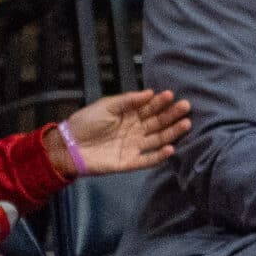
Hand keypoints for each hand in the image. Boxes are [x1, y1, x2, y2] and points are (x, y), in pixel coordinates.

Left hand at [62, 89, 191, 174]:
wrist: (69, 145)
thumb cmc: (86, 122)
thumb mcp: (107, 106)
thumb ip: (128, 100)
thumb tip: (150, 92)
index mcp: (130, 115)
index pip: (150, 107)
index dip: (160, 102)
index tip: (171, 95)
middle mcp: (136, 130)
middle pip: (158, 122)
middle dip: (172, 115)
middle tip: (186, 107)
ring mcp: (134, 147)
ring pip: (158, 139)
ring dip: (172, 133)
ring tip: (186, 124)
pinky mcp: (130, 163)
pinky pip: (148, 160)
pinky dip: (159, 156)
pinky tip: (171, 149)